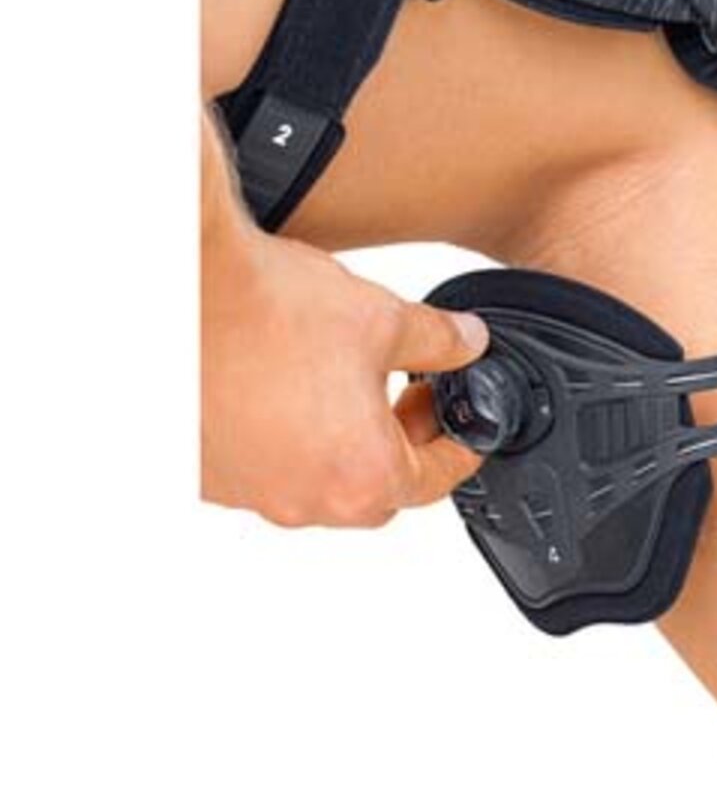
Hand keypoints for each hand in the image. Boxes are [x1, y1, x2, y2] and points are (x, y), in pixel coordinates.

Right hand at [201, 107, 487, 526]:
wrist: (178, 286)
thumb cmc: (269, 309)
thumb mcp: (384, 319)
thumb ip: (441, 342)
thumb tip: (468, 344)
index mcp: (361, 476)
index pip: (435, 480)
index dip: (459, 448)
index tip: (461, 430)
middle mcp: (303, 500)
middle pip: (376, 491)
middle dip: (402, 447)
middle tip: (409, 398)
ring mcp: (248, 493)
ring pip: (317, 483)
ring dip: (342, 446)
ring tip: (346, 388)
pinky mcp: (205, 475)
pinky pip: (264, 471)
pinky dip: (286, 443)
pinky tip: (286, 393)